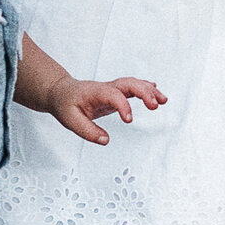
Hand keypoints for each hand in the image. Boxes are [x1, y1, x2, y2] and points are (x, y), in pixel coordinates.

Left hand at [46, 74, 164, 144]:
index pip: (113, 95)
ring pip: (133, 84)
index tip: (129, 120)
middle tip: (155, 105)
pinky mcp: (115, 93)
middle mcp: (106, 88)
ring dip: (149, 91)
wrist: (61, 92)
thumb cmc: (65, 105)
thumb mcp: (70, 120)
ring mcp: (112, 89)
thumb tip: (105, 140)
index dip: (123, 106)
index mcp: (95, 92)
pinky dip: (146, 89)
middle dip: (144, 92)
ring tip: (163, 101)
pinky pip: (133, 88)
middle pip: (128, 84)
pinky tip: (156, 92)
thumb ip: (87, 131)